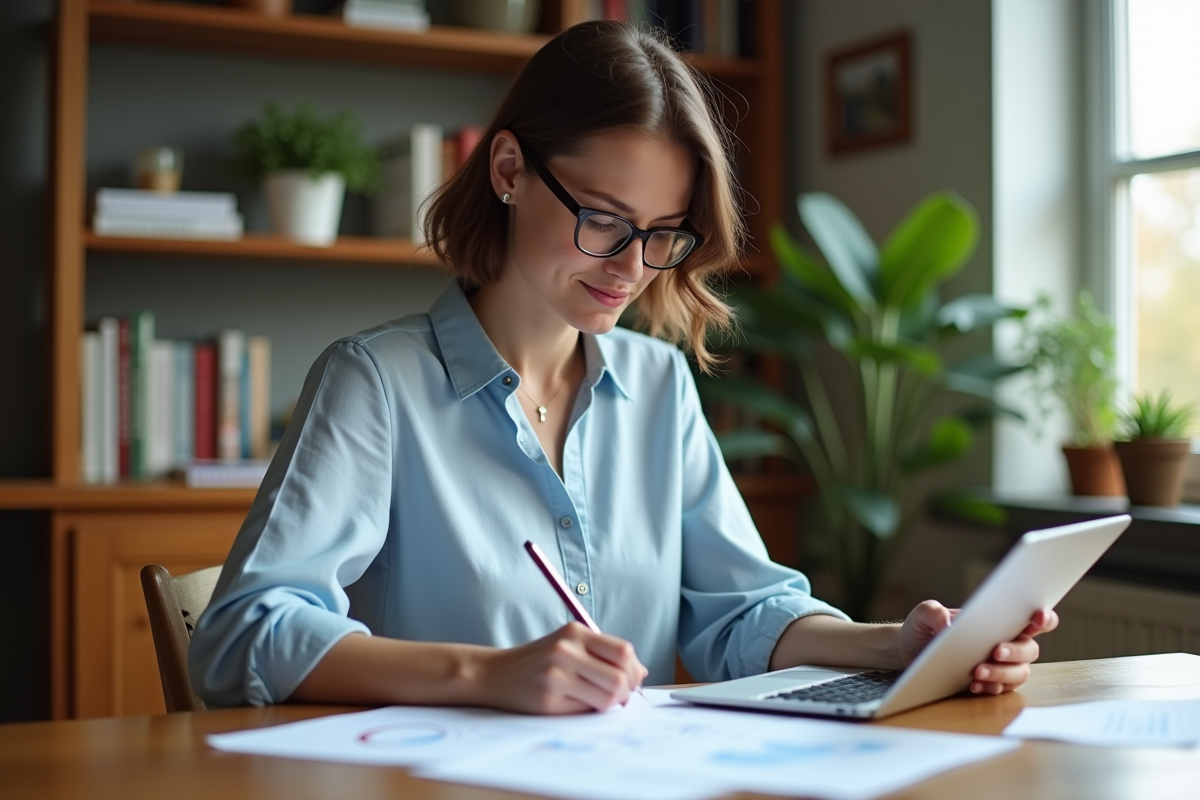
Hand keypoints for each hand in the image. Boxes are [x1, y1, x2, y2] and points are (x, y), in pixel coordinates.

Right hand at [476, 622, 647, 713]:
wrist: (496, 673)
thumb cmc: (539, 662)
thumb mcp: (569, 646)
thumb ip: (603, 655)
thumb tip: (641, 673)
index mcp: (575, 632)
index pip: (623, 651)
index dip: (634, 669)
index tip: (631, 680)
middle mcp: (566, 650)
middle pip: (620, 676)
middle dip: (627, 691)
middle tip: (620, 697)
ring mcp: (556, 675)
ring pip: (607, 697)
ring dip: (610, 703)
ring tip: (599, 700)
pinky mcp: (548, 699)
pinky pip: (586, 709)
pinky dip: (590, 710)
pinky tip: (578, 703)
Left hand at [896, 601, 1058, 694]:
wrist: (909, 652)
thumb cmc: (923, 628)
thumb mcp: (923, 613)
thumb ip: (934, 612)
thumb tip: (949, 627)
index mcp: (998, 621)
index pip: (1031, 618)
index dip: (1044, 618)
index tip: (1037, 617)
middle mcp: (1006, 644)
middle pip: (1030, 649)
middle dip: (1016, 650)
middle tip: (996, 651)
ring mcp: (1000, 667)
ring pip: (1020, 673)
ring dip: (1002, 673)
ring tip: (977, 672)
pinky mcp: (988, 685)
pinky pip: (1000, 690)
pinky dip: (990, 688)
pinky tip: (972, 685)